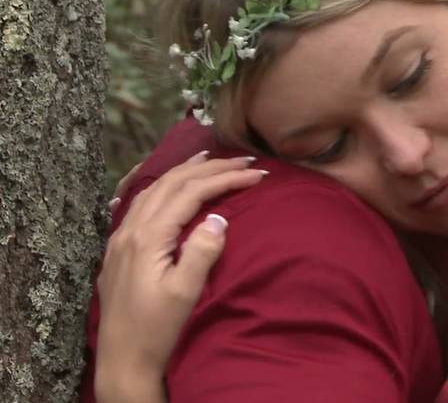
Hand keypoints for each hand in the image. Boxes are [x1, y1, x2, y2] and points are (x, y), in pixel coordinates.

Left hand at [95, 152, 266, 400]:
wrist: (122, 359)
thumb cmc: (156, 330)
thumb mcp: (185, 294)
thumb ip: (201, 252)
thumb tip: (219, 217)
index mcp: (148, 237)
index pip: (191, 193)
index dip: (225, 178)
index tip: (256, 174)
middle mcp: (131, 229)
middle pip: (172, 183)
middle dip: (209, 167)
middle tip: (243, 160)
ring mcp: (121, 237)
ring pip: (154, 188)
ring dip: (184, 170)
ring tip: (208, 159)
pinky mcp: (120, 248)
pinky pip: (140, 200)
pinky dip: (162, 185)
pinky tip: (167, 185)